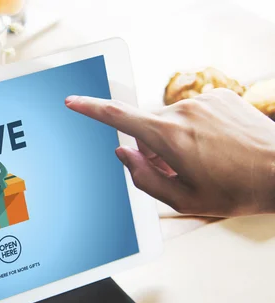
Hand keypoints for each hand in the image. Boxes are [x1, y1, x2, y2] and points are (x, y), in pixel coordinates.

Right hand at [65, 89, 274, 216]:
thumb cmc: (236, 190)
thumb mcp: (182, 199)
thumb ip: (143, 178)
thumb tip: (124, 154)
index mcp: (170, 138)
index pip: (119, 117)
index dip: (91, 109)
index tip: (73, 101)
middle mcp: (183, 112)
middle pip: (148, 129)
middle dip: (155, 150)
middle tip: (181, 171)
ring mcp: (203, 101)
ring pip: (171, 122)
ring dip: (177, 140)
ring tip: (206, 160)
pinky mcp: (219, 96)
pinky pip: (192, 112)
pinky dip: (195, 129)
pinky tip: (217, 145)